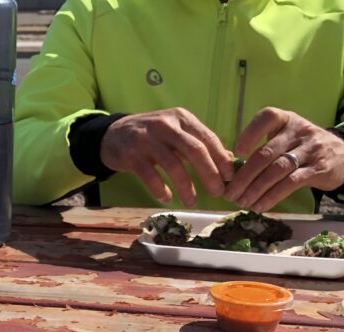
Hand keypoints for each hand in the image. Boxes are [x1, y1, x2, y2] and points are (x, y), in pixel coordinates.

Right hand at [100, 108, 233, 206]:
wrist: (113, 135)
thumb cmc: (151, 136)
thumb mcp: (176, 133)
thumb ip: (199, 144)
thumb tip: (229, 160)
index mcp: (181, 118)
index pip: (207, 138)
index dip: (221, 159)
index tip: (230, 178)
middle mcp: (166, 126)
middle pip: (194, 150)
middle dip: (209, 173)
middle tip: (217, 192)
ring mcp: (147, 140)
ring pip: (173, 165)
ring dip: (185, 186)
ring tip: (192, 201)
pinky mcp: (131, 155)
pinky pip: (150, 175)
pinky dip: (160, 189)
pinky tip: (167, 197)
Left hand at [225, 108, 343, 211]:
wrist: (342, 154)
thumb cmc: (301, 148)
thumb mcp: (284, 139)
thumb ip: (260, 148)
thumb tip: (227, 168)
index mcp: (285, 119)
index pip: (267, 118)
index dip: (250, 134)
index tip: (236, 152)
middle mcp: (298, 131)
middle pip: (266, 153)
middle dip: (244, 176)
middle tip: (230, 194)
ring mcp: (310, 149)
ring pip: (277, 170)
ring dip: (256, 189)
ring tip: (242, 203)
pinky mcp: (318, 168)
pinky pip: (291, 183)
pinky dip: (273, 196)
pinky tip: (260, 206)